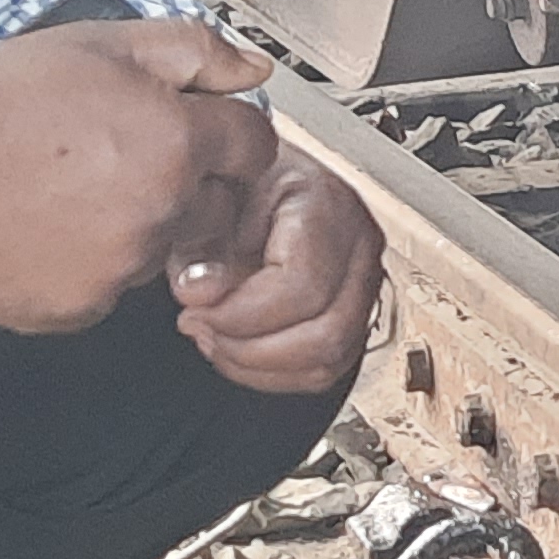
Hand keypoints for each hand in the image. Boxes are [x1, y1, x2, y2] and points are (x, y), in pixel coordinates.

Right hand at [0, 19, 278, 334]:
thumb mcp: (100, 44)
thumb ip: (195, 52)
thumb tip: (252, 70)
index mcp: (173, 142)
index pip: (254, 146)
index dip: (229, 133)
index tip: (200, 132)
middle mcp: (158, 211)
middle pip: (217, 205)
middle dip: (188, 182)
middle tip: (117, 158)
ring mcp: (118, 267)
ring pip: (160, 247)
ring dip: (136, 224)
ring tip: (67, 189)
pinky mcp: (77, 308)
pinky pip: (108, 288)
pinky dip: (88, 264)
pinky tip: (45, 226)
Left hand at [165, 148, 382, 394]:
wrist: (251, 185)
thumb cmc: (234, 188)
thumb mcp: (204, 202)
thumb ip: (198, 245)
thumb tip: (201, 290)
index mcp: (326, 204)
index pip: (301, 286)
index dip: (241, 314)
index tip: (195, 311)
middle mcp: (358, 244)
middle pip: (325, 332)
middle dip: (250, 347)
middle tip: (203, 329)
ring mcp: (363, 282)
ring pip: (329, 358)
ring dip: (261, 364)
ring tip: (217, 337)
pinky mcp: (354, 313)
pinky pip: (326, 368)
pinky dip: (277, 372)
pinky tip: (240, 345)